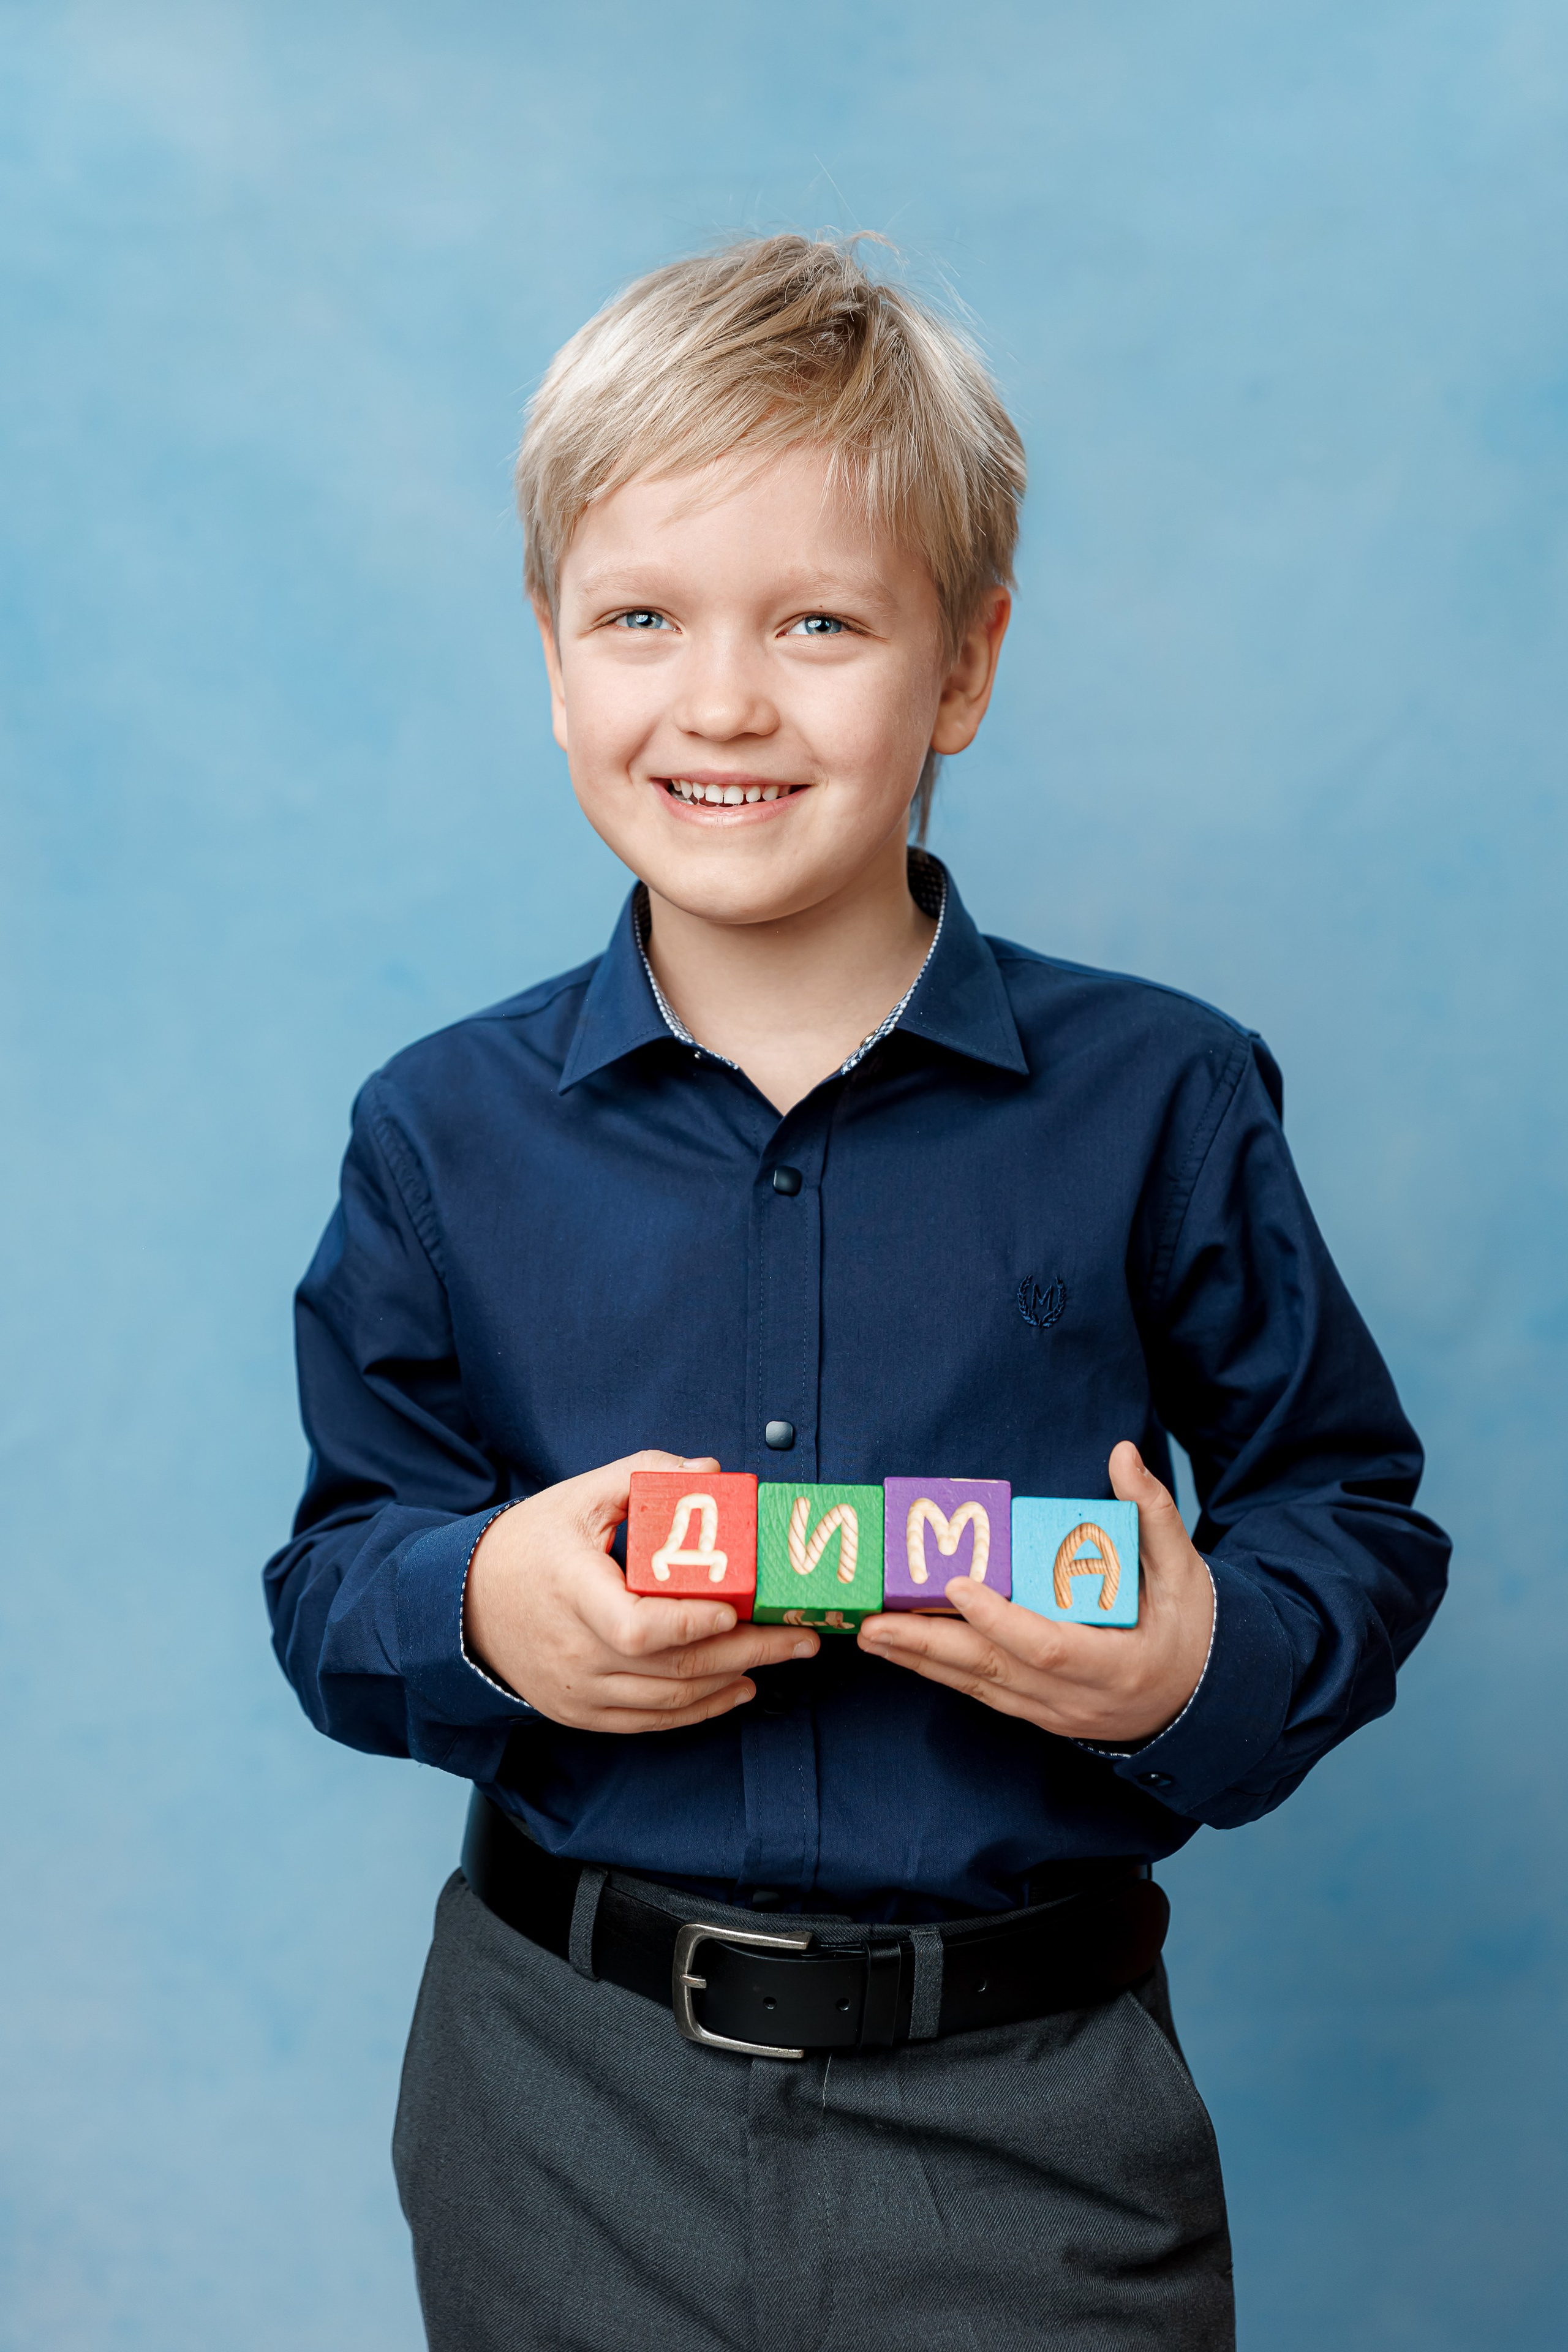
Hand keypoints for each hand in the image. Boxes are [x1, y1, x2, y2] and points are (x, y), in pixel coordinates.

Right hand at [463, 1450, 818, 1731]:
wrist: (464, 1606)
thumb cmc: (529, 1545)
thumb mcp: (579, 1497)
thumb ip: (644, 1476)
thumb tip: (710, 1473)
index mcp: (571, 1591)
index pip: (637, 1626)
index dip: (692, 1625)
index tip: (738, 1607)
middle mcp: (573, 1651)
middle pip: (670, 1669)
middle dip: (747, 1653)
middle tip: (800, 1637)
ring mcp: (576, 1691)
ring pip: (668, 1701)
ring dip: (731, 1681)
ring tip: (780, 1656)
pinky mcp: (580, 1713)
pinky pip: (650, 1723)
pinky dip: (699, 1710)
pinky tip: (737, 1688)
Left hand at [856, 1442, 1213, 1745]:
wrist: (1204, 1702)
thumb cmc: (1193, 1630)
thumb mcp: (1184, 1571)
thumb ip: (1152, 1514)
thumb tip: (1123, 1455)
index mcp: (1117, 1664)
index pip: (1049, 1646)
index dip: (1000, 1619)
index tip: (957, 1585)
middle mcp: (1077, 1699)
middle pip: (994, 1671)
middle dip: (929, 1645)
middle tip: (874, 1620)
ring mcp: (1054, 1712)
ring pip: (978, 1686)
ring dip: (920, 1660)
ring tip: (870, 1633)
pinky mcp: (1038, 1713)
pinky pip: (981, 1692)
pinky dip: (940, 1672)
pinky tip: (903, 1651)